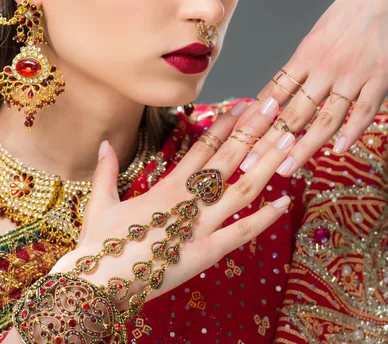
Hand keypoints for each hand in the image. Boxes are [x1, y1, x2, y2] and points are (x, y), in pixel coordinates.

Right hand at [49, 97, 291, 315]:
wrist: (96, 286)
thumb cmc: (97, 245)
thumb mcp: (100, 202)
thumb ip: (106, 170)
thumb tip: (103, 143)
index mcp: (166, 187)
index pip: (202, 148)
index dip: (225, 125)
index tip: (242, 105)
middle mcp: (188, 201)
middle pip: (228, 159)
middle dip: (253, 131)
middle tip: (274, 106)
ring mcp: (200, 227)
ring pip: (241, 190)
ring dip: (266, 164)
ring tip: (288, 141)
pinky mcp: (206, 255)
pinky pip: (241, 235)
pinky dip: (264, 219)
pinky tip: (286, 203)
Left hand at [235, 0, 387, 176]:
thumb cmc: (345, 16)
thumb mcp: (315, 39)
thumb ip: (299, 69)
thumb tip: (275, 97)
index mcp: (305, 56)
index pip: (274, 94)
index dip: (255, 119)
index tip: (238, 140)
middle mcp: (325, 68)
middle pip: (293, 112)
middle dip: (269, 142)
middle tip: (250, 165)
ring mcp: (353, 75)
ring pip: (325, 118)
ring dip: (303, 146)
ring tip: (286, 167)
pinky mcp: (380, 79)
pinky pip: (363, 111)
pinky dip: (350, 133)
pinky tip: (338, 151)